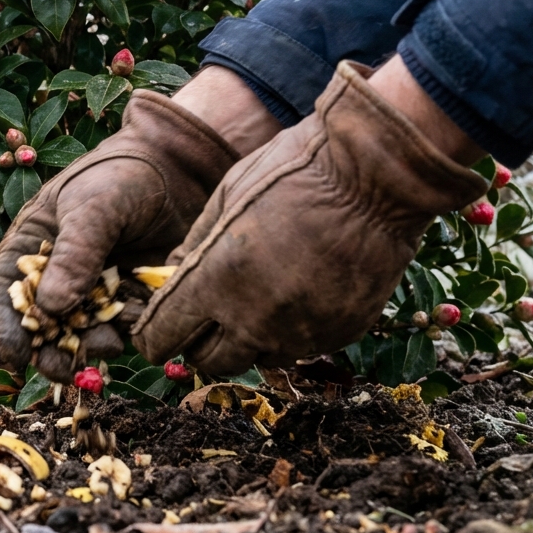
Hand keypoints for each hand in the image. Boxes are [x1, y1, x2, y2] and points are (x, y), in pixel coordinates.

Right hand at [0, 87, 242, 382]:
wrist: (182, 168)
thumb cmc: (123, 175)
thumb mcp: (93, 208)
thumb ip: (74, 255)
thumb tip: (52, 308)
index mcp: (32, 245)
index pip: (5, 290)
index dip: (6, 325)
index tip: (17, 355)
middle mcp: (58, 272)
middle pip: (41, 323)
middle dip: (49, 350)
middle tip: (62, 369)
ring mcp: (95, 288)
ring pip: (82, 332)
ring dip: (91, 345)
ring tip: (110, 340)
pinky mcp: (129, 298)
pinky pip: (122, 327)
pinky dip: (127, 332)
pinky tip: (139, 319)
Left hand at [132, 62, 487, 375]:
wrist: (378, 175)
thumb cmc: (293, 171)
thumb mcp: (226, 196)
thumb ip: (194, 244)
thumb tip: (168, 275)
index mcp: (216, 281)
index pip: (164, 337)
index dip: (154, 336)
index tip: (154, 330)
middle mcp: (256, 318)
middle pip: (209, 362)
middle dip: (198, 344)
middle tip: (204, 317)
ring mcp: (302, 331)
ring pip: (257, 359)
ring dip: (247, 340)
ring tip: (255, 301)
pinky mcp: (341, 333)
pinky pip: (301, 347)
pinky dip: (290, 332)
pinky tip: (297, 295)